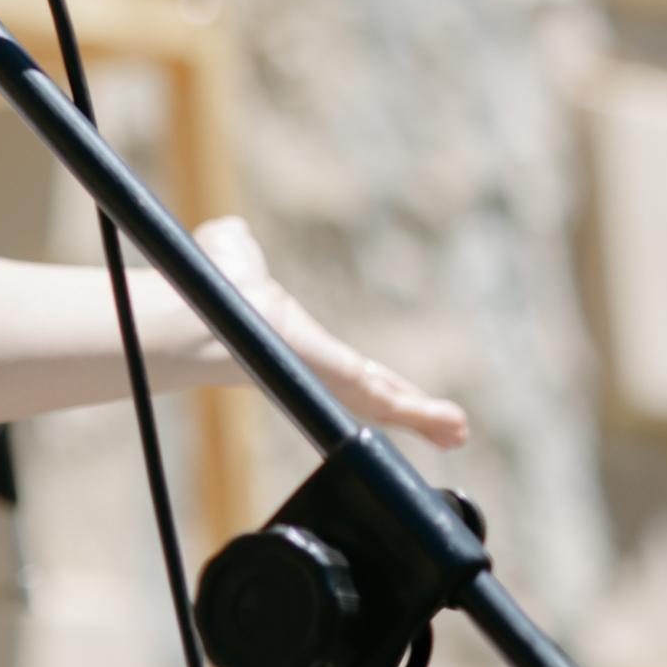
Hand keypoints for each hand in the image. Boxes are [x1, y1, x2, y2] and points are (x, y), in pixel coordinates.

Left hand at [196, 214, 470, 448]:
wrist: (208, 312)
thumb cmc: (213, 285)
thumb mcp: (235, 254)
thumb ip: (237, 247)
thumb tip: (232, 235)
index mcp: (298, 345)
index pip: (343, 367)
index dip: (370, 378)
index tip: (390, 388)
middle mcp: (317, 370)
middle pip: (374, 393)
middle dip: (409, 408)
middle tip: (444, 427)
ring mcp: (334, 382)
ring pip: (387, 403)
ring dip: (425, 418)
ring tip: (457, 431)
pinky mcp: (347, 386)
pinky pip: (392, 404)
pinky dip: (427, 416)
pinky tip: (455, 428)